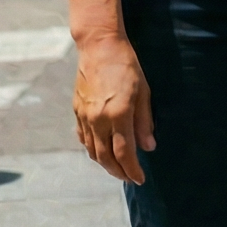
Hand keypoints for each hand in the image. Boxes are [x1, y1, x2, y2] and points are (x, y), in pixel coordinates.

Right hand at [71, 31, 154, 184]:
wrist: (99, 47)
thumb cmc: (127, 65)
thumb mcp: (143, 91)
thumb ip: (144, 121)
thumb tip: (149, 147)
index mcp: (118, 114)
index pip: (124, 153)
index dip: (132, 170)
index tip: (140, 180)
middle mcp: (99, 119)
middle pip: (106, 157)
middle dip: (118, 172)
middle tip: (129, 178)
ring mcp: (85, 116)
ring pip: (93, 151)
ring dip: (105, 164)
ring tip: (117, 168)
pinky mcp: (77, 111)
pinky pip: (84, 138)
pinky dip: (93, 149)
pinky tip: (101, 150)